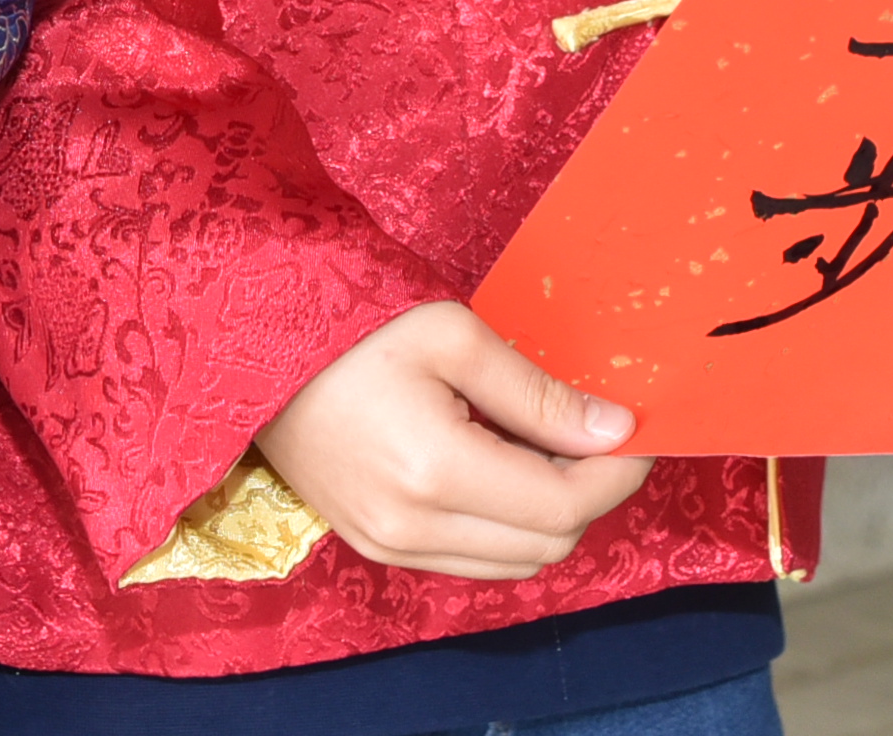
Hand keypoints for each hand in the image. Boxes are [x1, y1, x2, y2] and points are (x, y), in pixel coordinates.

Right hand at [253, 301, 653, 579]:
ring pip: (516, 564)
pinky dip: (507, 529)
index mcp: (434, 470)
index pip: (563, 504)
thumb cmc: (353, 327)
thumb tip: (613, 429)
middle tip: (594, 433)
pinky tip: (501, 471)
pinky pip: (473, 563)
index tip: (636, 432)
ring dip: (551, 516)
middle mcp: (412, 528)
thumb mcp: (454, 336)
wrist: (256, 349)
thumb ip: (538, 392)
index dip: (616, 473)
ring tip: (547, 450)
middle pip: (548, 544)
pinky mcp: (378, 549)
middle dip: (589, 493)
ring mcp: (390, 547)